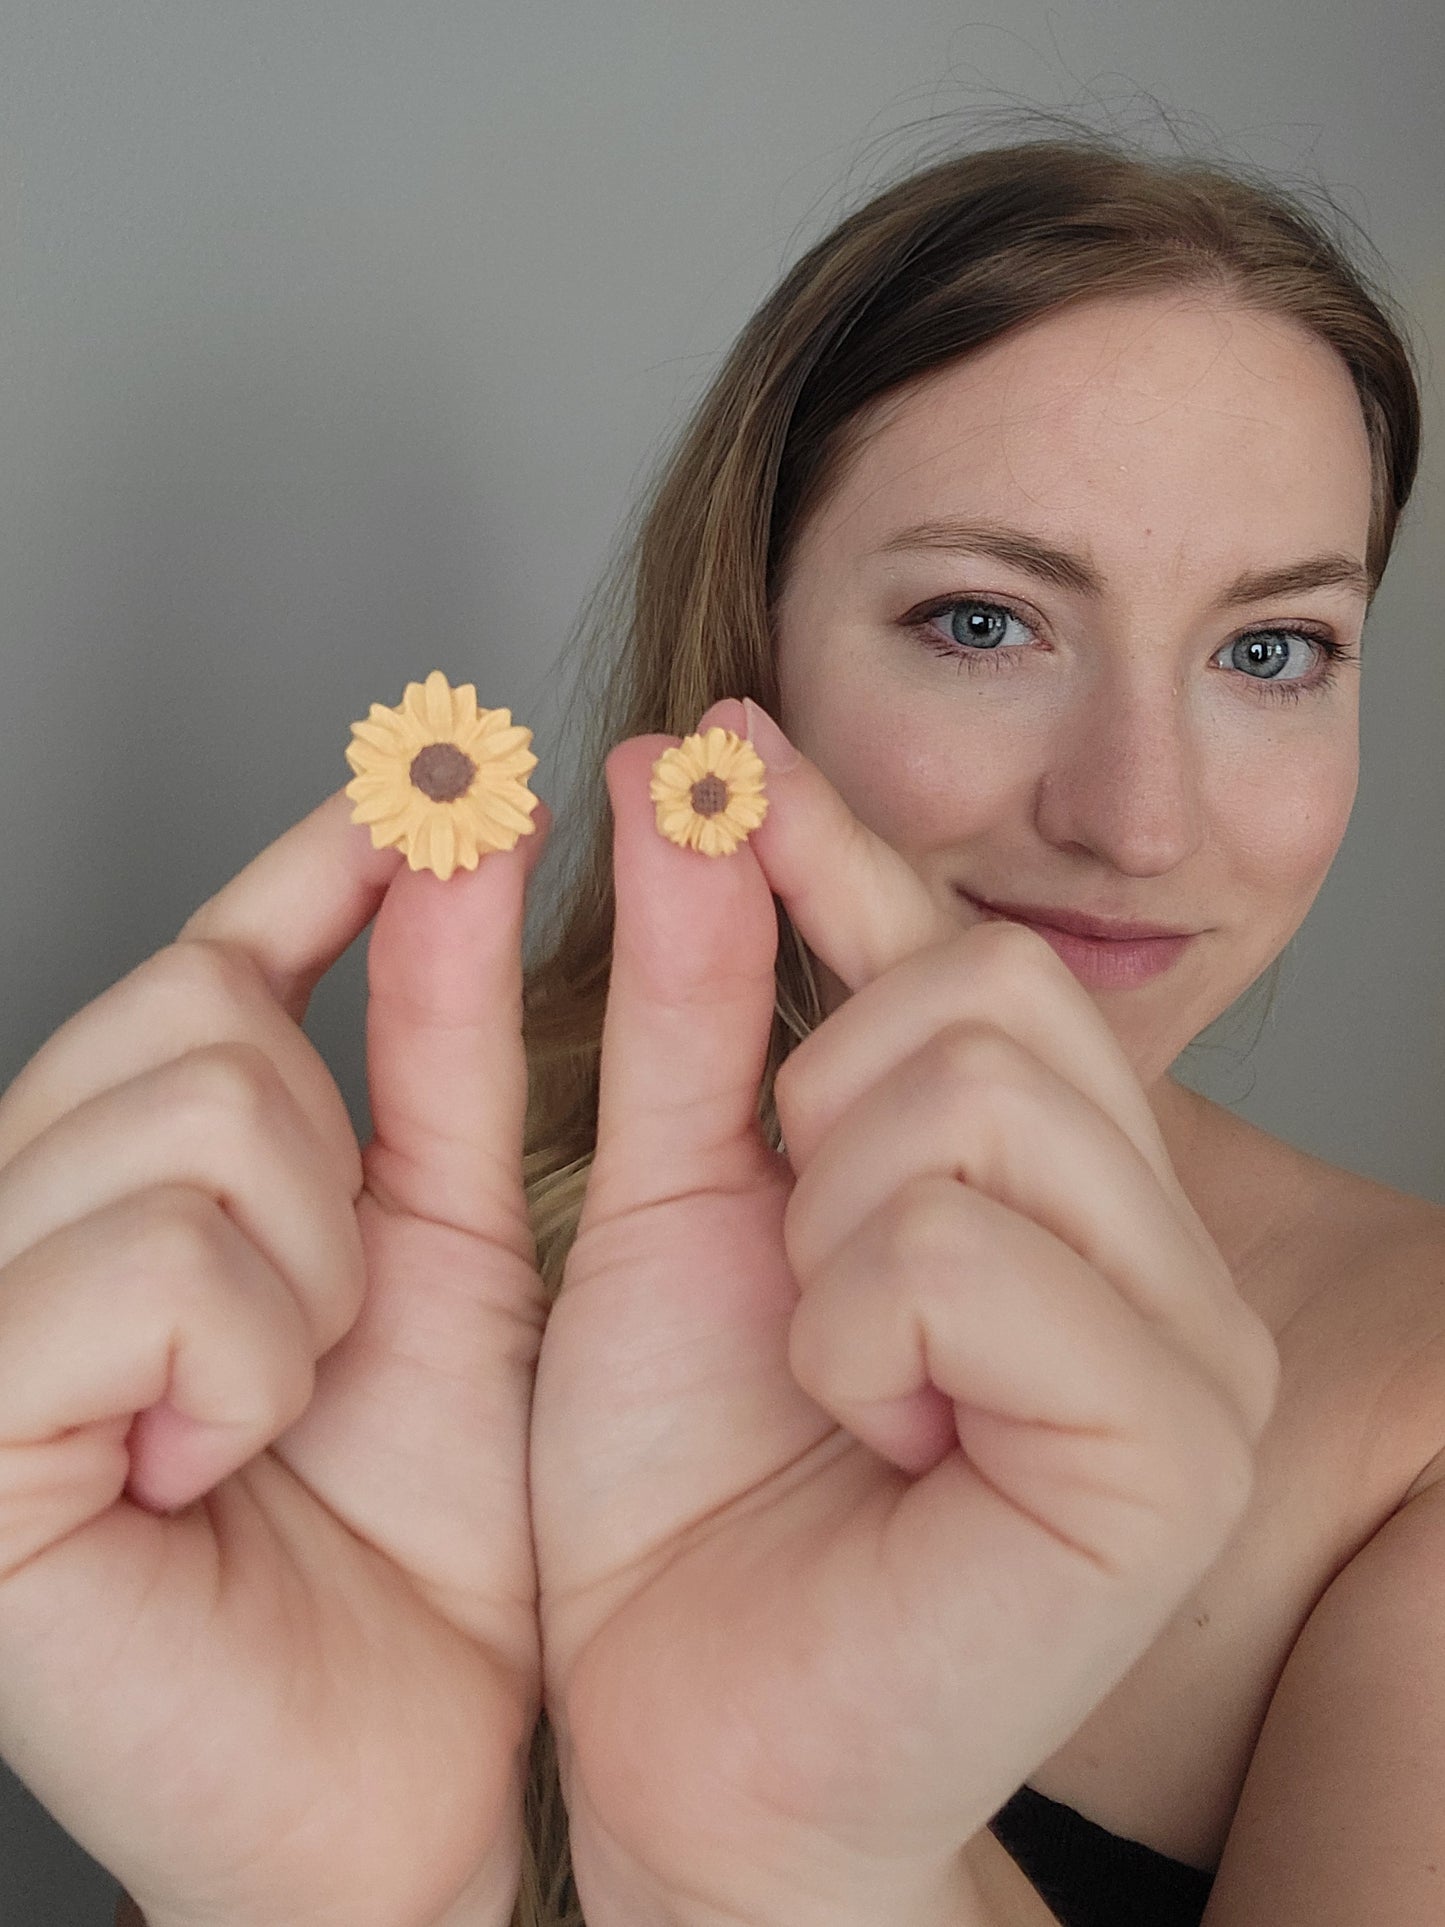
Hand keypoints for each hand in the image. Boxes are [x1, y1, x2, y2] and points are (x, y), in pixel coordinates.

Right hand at [0, 785, 547, 1926]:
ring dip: (297, 1270)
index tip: (434, 788)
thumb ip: (434, 1046)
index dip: (312, 862)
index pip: (200, 962)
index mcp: (131, 1184)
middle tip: (326, 1311)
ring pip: (181, 1118)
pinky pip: (146, 1264)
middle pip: (188, 1012)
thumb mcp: (443, 1243)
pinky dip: (237, 1359)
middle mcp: (15, 1225)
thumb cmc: (420, 1523)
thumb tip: (433, 846)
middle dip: (320, 1145)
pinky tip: (204, 1459)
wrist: (417, 1769)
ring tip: (272, 1402)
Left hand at [531, 700, 1278, 1926]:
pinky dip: (855, 1326)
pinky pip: (961, 1247)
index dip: (834, 848)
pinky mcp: (1172, 1450)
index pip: (971, 948)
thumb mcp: (680, 1200)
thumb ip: (703, 994)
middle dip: (819, 1105)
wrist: (688, 1739)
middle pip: (986, 994)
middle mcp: (1167, 1251)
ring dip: (830, 1225)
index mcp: (1067, 1189)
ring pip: (970, 1096)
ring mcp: (1196, 1351)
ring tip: (833, 1358)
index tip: (716, 749)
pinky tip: (871, 1425)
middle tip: (798, 1255)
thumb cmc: (688, 1490)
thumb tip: (703, 769)